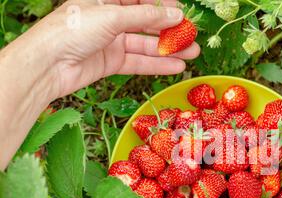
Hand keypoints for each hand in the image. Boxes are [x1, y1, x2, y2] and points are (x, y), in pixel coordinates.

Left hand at [22, 0, 199, 98]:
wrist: (48, 65)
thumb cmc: (73, 30)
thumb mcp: (113, 16)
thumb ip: (146, 17)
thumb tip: (176, 14)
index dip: (161, 4)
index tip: (181, 12)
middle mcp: (109, 18)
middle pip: (146, 22)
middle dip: (169, 29)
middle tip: (191, 36)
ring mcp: (111, 41)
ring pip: (145, 44)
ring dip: (169, 49)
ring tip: (192, 53)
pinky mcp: (111, 62)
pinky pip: (139, 62)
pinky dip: (157, 65)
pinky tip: (177, 67)